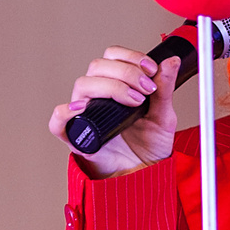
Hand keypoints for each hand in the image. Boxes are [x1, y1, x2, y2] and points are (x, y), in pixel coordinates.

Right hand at [49, 49, 181, 176]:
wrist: (144, 172)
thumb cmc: (149, 145)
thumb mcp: (163, 115)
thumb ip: (165, 89)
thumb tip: (171, 61)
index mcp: (116, 85)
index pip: (112, 57)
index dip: (130, 57)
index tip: (151, 69)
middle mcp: (97, 96)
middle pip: (98, 67)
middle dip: (126, 72)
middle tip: (146, 88)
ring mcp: (85, 115)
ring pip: (82, 86)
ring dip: (110, 87)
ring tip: (133, 101)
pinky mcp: (77, 137)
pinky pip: (57, 123)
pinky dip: (64, 113)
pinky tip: (82, 109)